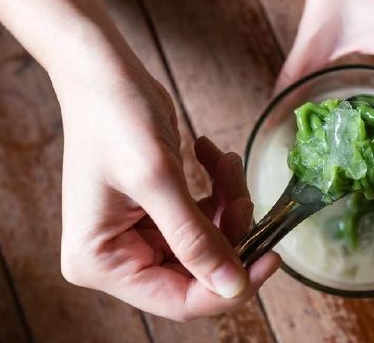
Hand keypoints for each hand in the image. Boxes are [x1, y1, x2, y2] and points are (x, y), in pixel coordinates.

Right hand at [54, 63, 279, 321]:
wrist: (104, 72)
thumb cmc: (115, 118)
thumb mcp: (158, 179)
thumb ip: (196, 240)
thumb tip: (233, 287)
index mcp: (102, 262)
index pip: (179, 300)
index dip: (230, 286)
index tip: (271, 258)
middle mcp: (117, 257)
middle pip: (198, 272)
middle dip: (230, 235)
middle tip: (246, 197)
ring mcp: (137, 235)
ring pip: (207, 243)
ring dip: (228, 206)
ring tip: (227, 166)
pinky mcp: (156, 213)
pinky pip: (203, 218)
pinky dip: (218, 191)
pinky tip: (214, 157)